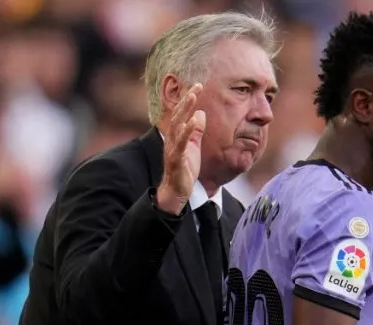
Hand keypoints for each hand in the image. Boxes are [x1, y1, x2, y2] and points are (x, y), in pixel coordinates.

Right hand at [156, 83, 204, 213]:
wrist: (177, 190)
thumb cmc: (185, 168)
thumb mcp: (193, 146)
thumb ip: (196, 130)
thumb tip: (200, 113)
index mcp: (177, 134)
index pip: (182, 113)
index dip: (189, 99)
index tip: (198, 85)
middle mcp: (172, 138)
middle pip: (178, 115)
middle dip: (187, 99)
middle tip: (196, 86)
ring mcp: (172, 148)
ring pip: (177, 125)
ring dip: (185, 110)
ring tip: (193, 97)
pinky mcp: (176, 159)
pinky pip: (181, 143)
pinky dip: (187, 132)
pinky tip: (193, 122)